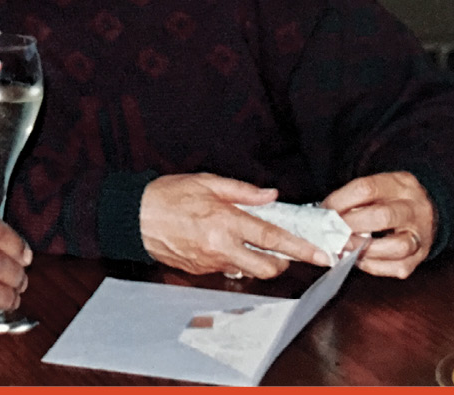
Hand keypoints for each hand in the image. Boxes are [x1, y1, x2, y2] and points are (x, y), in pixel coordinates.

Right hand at [138, 174, 331, 277]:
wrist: (132, 217)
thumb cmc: (166, 195)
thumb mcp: (206, 182)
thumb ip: (242, 190)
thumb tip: (270, 195)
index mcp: (225, 222)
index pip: (272, 239)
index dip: (300, 249)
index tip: (320, 256)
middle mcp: (221, 247)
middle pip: (267, 268)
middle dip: (282, 262)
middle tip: (282, 249)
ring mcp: (210, 263)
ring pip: (248, 272)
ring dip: (256, 261)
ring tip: (248, 242)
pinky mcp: (200, 271)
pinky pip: (227, 270)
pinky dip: (233, 260)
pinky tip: (223, 244)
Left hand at [320, 172, 434, 278]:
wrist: (430, 211)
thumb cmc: (392, 199)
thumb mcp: (379, 187)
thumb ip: (354, 199)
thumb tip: (321, 217)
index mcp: (400, 184)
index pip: (367, 189)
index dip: (340, 200)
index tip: (324, 210)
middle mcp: (415, 209)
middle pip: (383, 216)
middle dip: (351, 225)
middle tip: (332, 231)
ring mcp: (421, 235)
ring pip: (397, 246)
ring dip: (364, 249)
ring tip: (344, 247)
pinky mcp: (421, 257)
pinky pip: (398, 267)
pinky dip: (373, 266)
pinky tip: (358, 259)